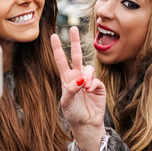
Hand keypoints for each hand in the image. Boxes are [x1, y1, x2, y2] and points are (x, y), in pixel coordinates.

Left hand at [51, 26, 106, 150]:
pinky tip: (90, 91)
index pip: (61, 60)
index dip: (57, 48)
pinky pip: (96, 79)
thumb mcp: (66, 102)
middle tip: (73, 27)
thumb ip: (70, 90)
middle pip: (76, 55)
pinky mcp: (98, 86)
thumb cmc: (73, 113)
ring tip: (84, 88)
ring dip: (86, 76)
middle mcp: (77, 76)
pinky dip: (92, 84)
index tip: (53, 36)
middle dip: (75, 41)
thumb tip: (79, 80)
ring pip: (88, 68)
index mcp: (66, 79)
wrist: (86, 123)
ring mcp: (88, 80)